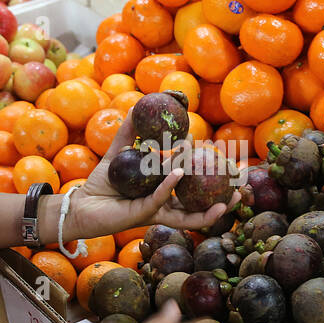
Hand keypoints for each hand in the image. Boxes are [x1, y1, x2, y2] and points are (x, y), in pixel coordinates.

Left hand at [65, 111, 239, 239]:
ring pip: (189, 209)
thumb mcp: (117, 154)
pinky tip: (180, 171)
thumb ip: (128, 133)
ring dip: (211, 204)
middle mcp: (165, 205)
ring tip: (232, 194)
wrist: (82, 206)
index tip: (219, 151)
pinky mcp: (143, 215)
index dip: (208, 170)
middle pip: (200, 203)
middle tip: (240, 181)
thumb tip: (136, 107)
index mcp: (164, 191)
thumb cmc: (102, 185)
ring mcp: (156, 211)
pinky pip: (160, 199)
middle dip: (224, 196)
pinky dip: (170, 185)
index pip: (193, 183)